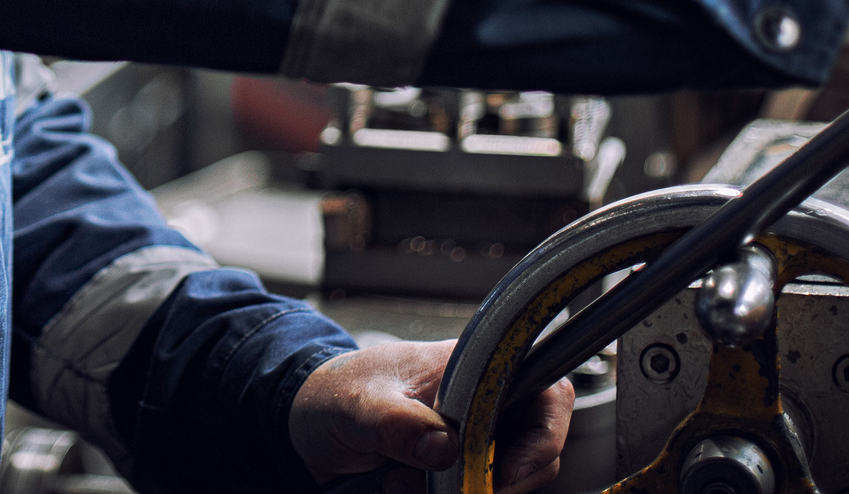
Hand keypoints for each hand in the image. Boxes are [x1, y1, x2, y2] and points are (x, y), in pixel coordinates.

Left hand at [288, 340, 569, 492]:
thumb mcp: (356, 405)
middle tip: (460, 489)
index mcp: (470, 367)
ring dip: (466, 491)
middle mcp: (481, 402)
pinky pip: (472, 491)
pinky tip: (402, 490)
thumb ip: (396, 423)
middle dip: (502, 479)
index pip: (546, 391)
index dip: (546, 435)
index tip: (508, 470)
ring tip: (404, 485)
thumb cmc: (331, 393)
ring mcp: (469, 438)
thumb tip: (444, 446)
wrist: (302, 422)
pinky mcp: (452, 469)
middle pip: (536, 449)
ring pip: (504, 479)